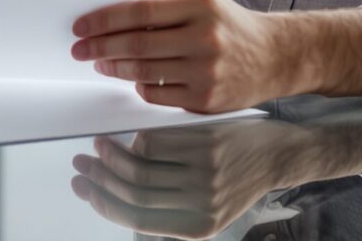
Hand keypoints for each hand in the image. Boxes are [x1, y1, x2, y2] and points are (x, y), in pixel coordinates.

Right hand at [69, 121, 313, 238]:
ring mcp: (204, 172)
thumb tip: (112, 193)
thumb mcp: (207, 207)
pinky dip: (136, 137)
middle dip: (99, 177)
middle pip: (133, 191)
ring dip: (111, 154)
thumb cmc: (236, 178)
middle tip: (82, 163)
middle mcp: (200, 203)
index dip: (102, 203)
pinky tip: (131, 134)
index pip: (135, 219)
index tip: (83, 187)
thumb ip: (168, 206)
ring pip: (140, 165)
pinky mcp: (206, 144)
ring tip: (100, 144)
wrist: (279, 155)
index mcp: (196, 227)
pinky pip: (157, 140)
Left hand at [71, 0, 292, 112]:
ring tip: (100, 63)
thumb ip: (163, 13)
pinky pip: (157, 95)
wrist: (278, 56)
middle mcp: (205, 37)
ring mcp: (207, 71)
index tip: (81, 26)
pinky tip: (133, 79)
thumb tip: (110, 23)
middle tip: (79, 49)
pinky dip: (139, 87)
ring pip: (143, 71)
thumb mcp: (203, 6)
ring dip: (114, 68)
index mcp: (201, 5)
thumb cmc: (231, 28)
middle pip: (137, 43)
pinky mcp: (206, 100)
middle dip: (100, 47)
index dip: (104, 20)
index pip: (139, 11)